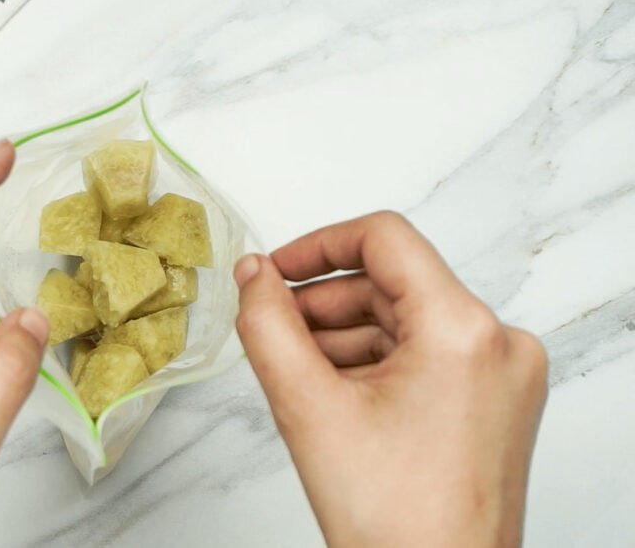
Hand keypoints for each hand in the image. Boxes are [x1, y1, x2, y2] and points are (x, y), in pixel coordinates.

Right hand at [234, 211, 546, 547]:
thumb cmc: (392, 520)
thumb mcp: (306, 407)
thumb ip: (267, 325)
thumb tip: (252, 273)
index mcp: (464, 330)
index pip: (384, 238)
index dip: (316, 246)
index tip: (274, 273)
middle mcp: (500, 343)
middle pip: (392, 283)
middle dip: (323, 304)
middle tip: (273, 330)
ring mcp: (505, 373)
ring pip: (406, 320)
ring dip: (344, 336)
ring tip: (299, 373)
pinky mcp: (497, 400)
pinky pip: (426, 354)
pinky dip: (376, 363)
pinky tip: (335, 394)